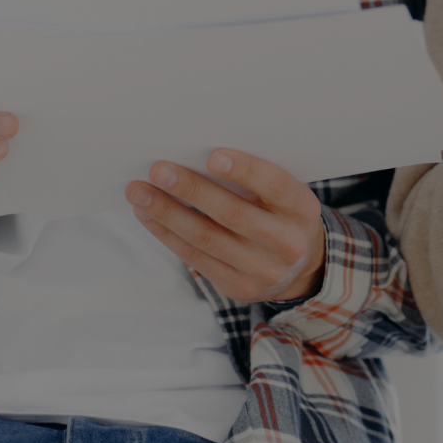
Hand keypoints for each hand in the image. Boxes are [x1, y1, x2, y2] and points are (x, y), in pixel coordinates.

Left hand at [126, 149, 326, 303]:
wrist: (300, 270)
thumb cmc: (282, 217)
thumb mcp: (284, 198)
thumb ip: (255, 181)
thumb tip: (197, 157)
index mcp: (302, 210)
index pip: (275, 186)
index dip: (245, 170)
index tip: (213, 156)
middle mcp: (286, 242)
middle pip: (233, 213)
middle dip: (191, 190)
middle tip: (159, 170)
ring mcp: (262, 269)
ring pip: (206, 238)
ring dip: (167, 213)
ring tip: (140, 193)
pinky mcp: (237, 286)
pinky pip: (195, 258)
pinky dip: (167, 234)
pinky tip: (149, 216)